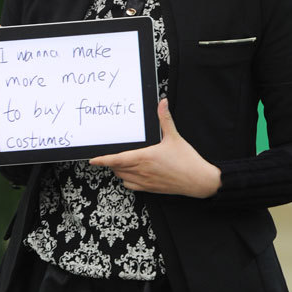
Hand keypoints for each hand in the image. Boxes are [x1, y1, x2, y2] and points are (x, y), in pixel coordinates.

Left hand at [89, 98, 221, 197]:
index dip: (103, 160)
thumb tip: (162, 102)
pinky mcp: (150, 189)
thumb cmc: (187, 160)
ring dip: (118, 170)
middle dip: (111, 162)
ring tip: (120, 162)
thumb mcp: (175, 136)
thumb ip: (165, 119)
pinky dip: (126, 180)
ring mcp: (145, 181)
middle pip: (117, 168)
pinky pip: (131, 186)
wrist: (198, 180)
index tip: (93, 159)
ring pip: (122, 177)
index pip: (117, 159)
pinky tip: (131, 174)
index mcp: (145, 157)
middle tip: (110, 155)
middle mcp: (142, 171)